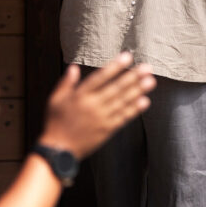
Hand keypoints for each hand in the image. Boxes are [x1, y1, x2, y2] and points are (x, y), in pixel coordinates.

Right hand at [39, 53, 154, 158]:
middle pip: (116, 88)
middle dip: (132, 77)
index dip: (115, 67)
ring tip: (150, 81)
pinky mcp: (107, 130)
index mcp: (79, 96)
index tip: (127, 57)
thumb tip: (74, 67)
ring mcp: (101, 118)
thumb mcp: (55, 99)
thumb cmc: (55, 122)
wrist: (59, 149)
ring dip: (138, 91)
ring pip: (122, 102)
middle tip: (147, 68)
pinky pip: (123, 117)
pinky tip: (144, 101)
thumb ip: (66, 83)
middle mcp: (92, 105)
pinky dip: (134, 109)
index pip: (100, 77)